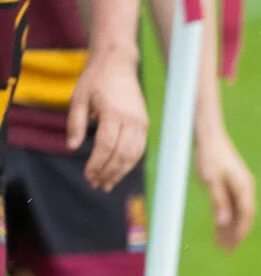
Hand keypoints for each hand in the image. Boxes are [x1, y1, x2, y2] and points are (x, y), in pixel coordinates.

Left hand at [67, 51, 149, 191]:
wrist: (119, 63)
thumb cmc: (95, 79)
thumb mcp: (78, 98)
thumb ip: (75, 123)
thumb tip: (72, 147)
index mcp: (113, 113)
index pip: (106, 146)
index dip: (97, 164)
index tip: (88, 176)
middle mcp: (131, 120)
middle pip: (121, 155)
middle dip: (108, 172)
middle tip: (97, 184)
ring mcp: (141, 123)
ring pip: (134, 155)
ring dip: (121, 172)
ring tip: (109, 183)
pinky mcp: (145, 124)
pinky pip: (139, 149)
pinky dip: (130, 163)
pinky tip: (120, 170)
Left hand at [195, 128, 256, 251]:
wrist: (209, 134)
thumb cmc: (208, 155)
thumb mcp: (210, 180)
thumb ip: (218, 202)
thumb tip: (224, 223)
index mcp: (244, 188)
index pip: (245, 216)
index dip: (239, 233)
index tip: (231, 246)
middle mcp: (246, 188)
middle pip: (243, 217)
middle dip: (235, 235)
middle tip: (225, 251)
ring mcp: (240, 186)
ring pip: (237, 212)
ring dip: (229, 228)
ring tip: (219, 243)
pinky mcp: (232, 183)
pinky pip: (232, 205)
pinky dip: (226, 217)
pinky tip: (218, 226)